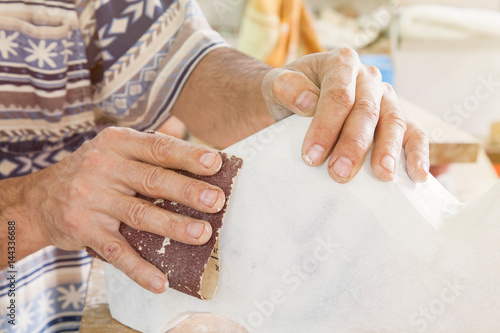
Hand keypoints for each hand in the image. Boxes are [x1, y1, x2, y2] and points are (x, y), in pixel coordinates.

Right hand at [26, 128, 225, 292]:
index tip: (215, 163)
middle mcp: (103, 168)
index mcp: (117, 143)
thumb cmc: (95, 171)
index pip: (158, 147)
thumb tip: (205, 156)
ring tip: (202, 234)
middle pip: (152, 180)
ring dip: (173, 226)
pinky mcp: (84, 230)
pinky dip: (140, 269)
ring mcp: (92, 199)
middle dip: (187, 191)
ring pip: (140, 215)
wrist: (40, 199)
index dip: (187, 156)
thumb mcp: (116, 149)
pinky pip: (117, 252)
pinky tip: (161, 281)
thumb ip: (152, 149)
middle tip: (217, 201)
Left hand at [261, 47, 428, 182]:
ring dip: (387, 151)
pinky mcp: (396, 118)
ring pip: (394, 121)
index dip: (326, 126)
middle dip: (353, 145)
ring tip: (382, 176)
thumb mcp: (275, 86)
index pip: (339, 95)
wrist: (294, 103)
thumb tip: (308, 102)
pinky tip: (417, 176)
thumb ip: (285, 88)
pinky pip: (414, 133)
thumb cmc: (288, 96)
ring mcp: (386, 98)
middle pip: (366, 111)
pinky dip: (418, 153)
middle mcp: (368, 78)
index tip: (311, 157)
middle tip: (338, 173)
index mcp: (341, 63)